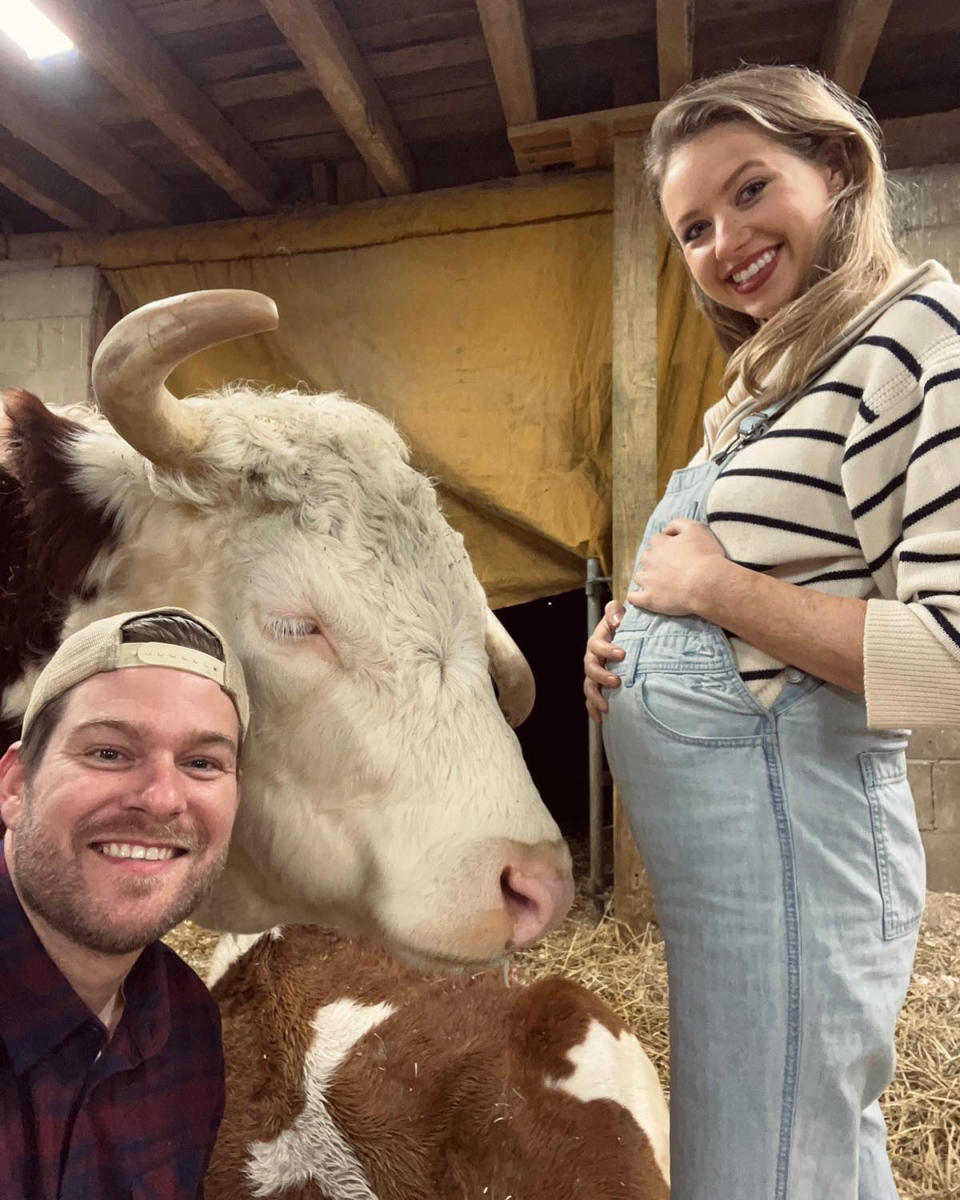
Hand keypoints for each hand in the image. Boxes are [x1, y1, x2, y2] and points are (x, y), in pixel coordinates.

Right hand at [583, 600, 625, 723]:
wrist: (623, 635)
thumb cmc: (620, 624)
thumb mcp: (617, 613)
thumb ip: (615, 611)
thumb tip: (616, 620)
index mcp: (597, 641)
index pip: (597, 645)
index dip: (607, 649)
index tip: (622, 653)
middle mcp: (592, 658)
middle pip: (590, 668)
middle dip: (601, 676)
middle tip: (616, 681)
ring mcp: (594, 673)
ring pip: (588, 686)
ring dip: (595, 697)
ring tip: (606, 706)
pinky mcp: (598, 685)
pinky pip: (591, 698)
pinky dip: (593, 709)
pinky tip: (600, 719)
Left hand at [628, 519, 726, 615]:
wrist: (707, 584)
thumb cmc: (704, 556)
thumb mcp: (695, 528)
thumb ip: (678, 524)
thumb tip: (666, 530)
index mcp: (660, 544)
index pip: (657, 540)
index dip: (667, 545)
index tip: (677, 552)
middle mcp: (650, 560)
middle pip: (647, 558)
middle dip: (656, 561)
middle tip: (672, 569)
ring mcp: (648, 580)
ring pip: (640, 577)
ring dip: (647, 578)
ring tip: (661, 585)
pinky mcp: (649, 599)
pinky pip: (634, 598)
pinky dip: (635, 597)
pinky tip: (639, 597)